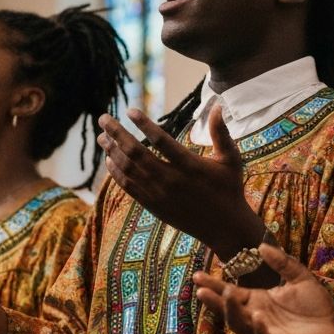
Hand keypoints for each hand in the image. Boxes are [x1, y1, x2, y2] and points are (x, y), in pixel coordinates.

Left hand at [98, 104, 262, 258]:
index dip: (144, 125)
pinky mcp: (154, 206)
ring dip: (112, 152)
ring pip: (129, 170)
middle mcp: (171, 180)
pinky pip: (129, 187)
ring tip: (102, 137)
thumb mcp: (230, 159)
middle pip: (136, 153)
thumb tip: (218, 106)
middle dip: (117, 134)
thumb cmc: (230, 189)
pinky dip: (117, 173)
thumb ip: (221, 133)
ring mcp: (160, 194)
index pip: (161, 141)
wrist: (225, 228)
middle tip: (103, 118)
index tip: (130, 110)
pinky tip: (109, 161)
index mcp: (190, 166)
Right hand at [194, 244, 333, 333]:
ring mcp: (264, 332)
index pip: (230, 292)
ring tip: (228, 294)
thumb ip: (282, 263)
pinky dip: (258, 329)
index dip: (214, 285)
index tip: (197, 275)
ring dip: (232, 311)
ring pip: (240, 325)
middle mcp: (255, 316)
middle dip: (214, 300)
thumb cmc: (316, 306)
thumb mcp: (300, 277)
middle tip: (201, 289)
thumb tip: (261, 246)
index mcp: (257, 300)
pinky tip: (256, 315)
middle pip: (228, 310)